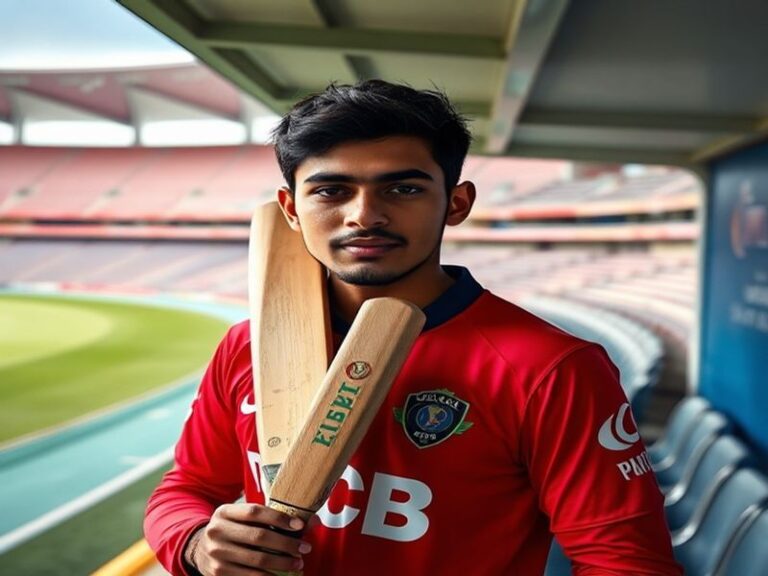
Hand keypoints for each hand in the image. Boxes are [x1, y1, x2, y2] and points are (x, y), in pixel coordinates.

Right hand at [186, 503, 311, 574]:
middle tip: (305, 548)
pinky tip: (280, 575)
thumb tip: (311, 521)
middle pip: (259, 536)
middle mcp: (217, 531)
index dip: (279, 518)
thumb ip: (271, 517)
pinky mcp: (218, 572)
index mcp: (224, 511)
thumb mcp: (242, 518)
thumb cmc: (232, 530)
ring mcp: (216, 553)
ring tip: (297, 563)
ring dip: (282, 563)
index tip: (300, 526)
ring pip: (257, 559)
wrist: (200, 549)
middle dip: (286, 544)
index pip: (255, 512)